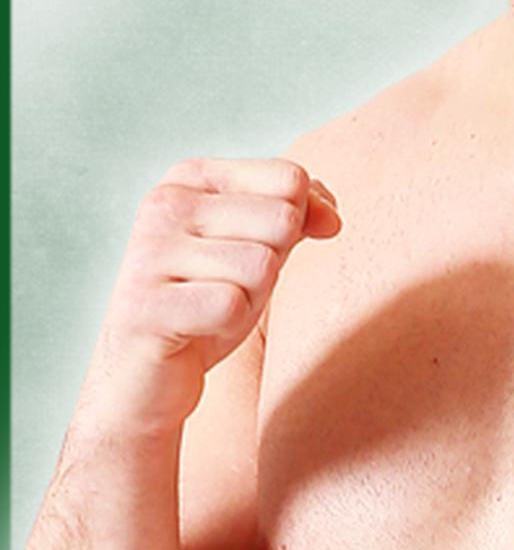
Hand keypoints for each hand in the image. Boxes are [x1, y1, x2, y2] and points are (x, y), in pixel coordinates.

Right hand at [90, 157, 340, 429]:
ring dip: (252, 299)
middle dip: (272, 266)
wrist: (149, 372)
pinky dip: (229, 326)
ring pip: (262, 265)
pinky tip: (198, 329)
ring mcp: (149, 252)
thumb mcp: (263, 247)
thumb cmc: (210, 301)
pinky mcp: (146, 305)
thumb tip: (331, 217)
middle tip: (230, 287)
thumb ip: (301, 214)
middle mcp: (165, 204)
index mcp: (191, 177)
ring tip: (212, 309)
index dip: (297, 224)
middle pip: (282, 220)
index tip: (257, 249)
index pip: (290, 179)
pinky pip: (232, 305)